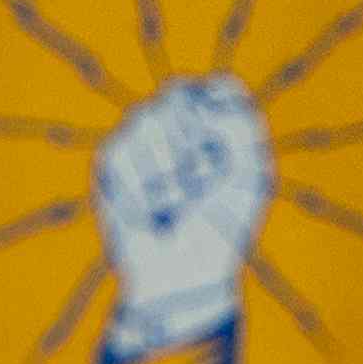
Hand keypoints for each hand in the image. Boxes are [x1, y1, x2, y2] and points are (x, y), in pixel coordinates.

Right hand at [93, 73, 270, 357]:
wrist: (185, 275)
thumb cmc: (222, 225)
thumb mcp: (252, 172)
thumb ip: (239, 121)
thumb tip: (191, 98)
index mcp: (216, 121)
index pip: (221, 87)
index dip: (226, 119)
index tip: (230, 158)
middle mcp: (176, 123)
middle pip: (180, 95)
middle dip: (197, 144)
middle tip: (203, 184)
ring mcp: (139, 139)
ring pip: (148, 117)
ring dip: (171, 168)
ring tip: (177, 201)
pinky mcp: (110, 162)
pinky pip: (122, 149)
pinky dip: (143, 185)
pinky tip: (152, 210)